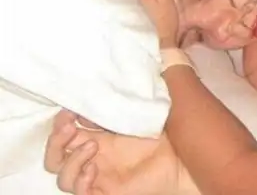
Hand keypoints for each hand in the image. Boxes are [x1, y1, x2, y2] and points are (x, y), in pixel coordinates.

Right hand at [45, 110, 197, 194]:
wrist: (181, 156)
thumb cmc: (161, 132)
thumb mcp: (134, 112)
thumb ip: (113, 104)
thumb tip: (93, 92)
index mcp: (96, 137)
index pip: (63, 134)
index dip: (59, 122)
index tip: (69, 108)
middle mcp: (92, 157)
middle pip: (54, 157)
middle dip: (55, 140)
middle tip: (69, 125)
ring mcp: (98, 176)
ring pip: (62, 177)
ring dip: (71, 159)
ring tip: (93, 145)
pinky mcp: (106, 192)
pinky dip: (80, 181)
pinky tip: (93, 168)